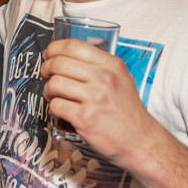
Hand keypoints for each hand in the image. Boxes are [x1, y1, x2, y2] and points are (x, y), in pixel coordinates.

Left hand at [41, 39, 164, 167]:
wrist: (141, 141)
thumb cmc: (128, 112)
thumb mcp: (121, 79)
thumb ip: (99, 66)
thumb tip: (67, 56)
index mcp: (111, 65)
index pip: (73, 45)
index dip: (54, 49)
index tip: (48, 55)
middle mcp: (104, 78)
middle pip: (58, 63)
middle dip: (46, 69)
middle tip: (46, 76)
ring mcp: (95, 98)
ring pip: (54, 83)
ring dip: (48, 90)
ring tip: (54, 96)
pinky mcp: (85, 117)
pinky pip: (56, 105)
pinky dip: (53, 108)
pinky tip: (61, 111)